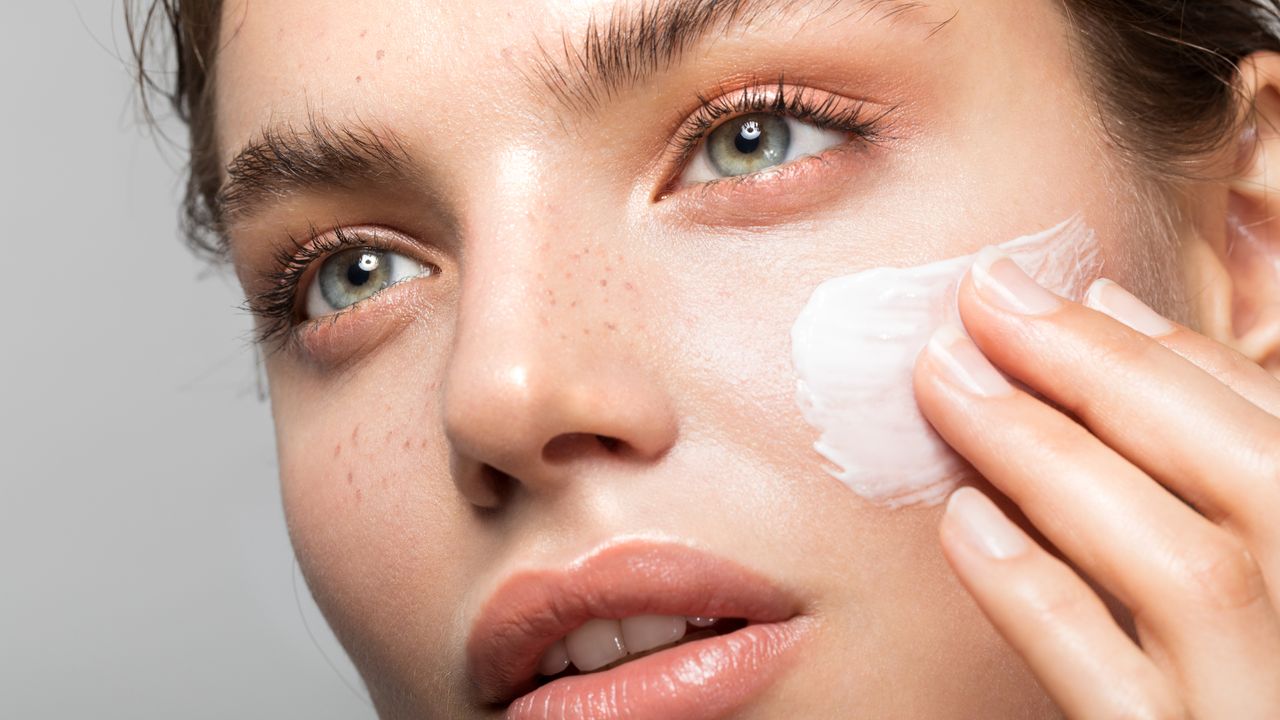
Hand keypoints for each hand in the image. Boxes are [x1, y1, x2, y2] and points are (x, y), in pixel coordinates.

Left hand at [912, 247, 1279, 718]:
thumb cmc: (1244, 646)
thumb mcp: (1258, 540)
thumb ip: (1214, 443)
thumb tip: (1114, 314)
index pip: (1272, 429)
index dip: (1158, 348)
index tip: (1058, 290)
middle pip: (1240, 471)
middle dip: (1103, 372)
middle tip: (983, 302)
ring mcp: (1270, 705)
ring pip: (1182, 566)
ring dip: (1053, 459)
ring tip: (948, 384)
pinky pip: (1111, 687)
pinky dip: (1041, 597)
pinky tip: (965, 527)